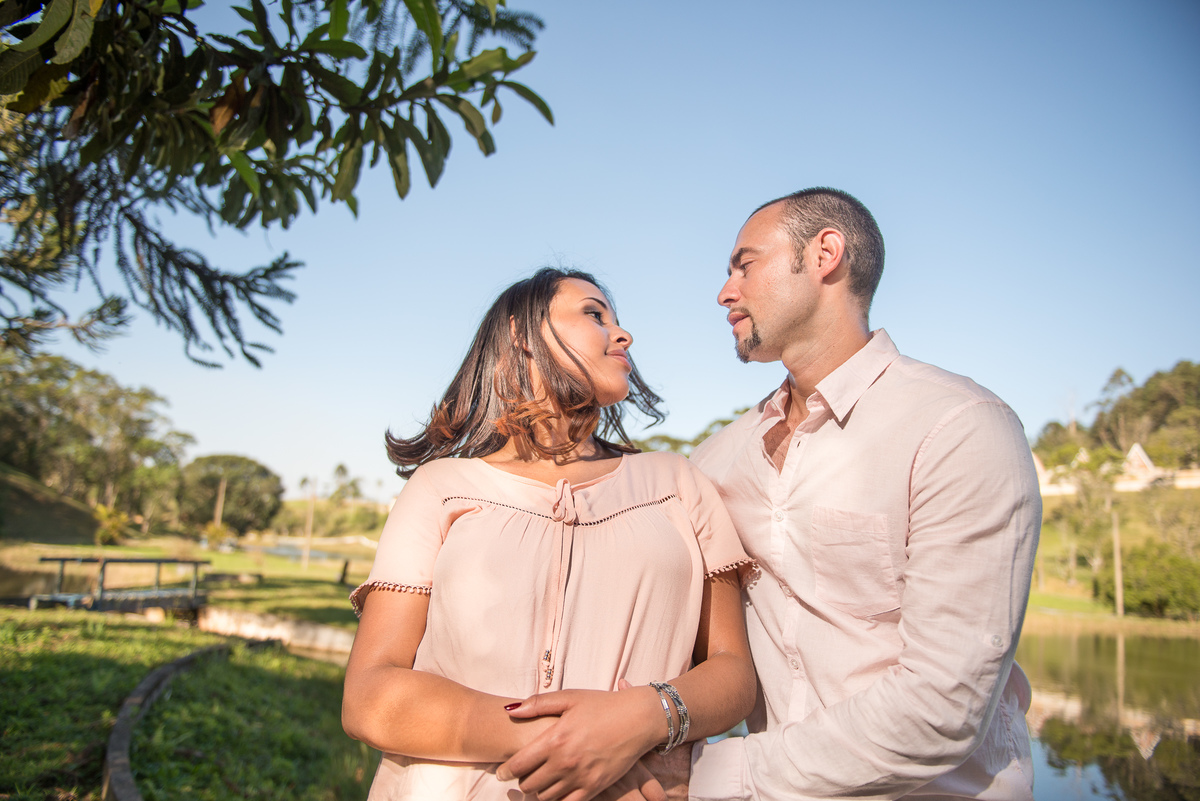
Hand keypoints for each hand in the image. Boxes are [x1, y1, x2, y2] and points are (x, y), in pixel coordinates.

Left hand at [496, 687, 664, 800]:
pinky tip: (557, 791)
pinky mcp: (595, 787)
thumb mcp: (569, 698)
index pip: (519, 764)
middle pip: (529, 784)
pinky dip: (558, 800)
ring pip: (546, 797)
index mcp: (555, 739)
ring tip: (539, 783)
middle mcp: (565, 762)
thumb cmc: (602, 705)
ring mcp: (580, 777)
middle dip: (522, 781)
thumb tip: (512, 711)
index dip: (505, 771)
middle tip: (522, 776)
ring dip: (538, 792)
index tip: (501, 772)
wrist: (637, 719)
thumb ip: (538, 704)